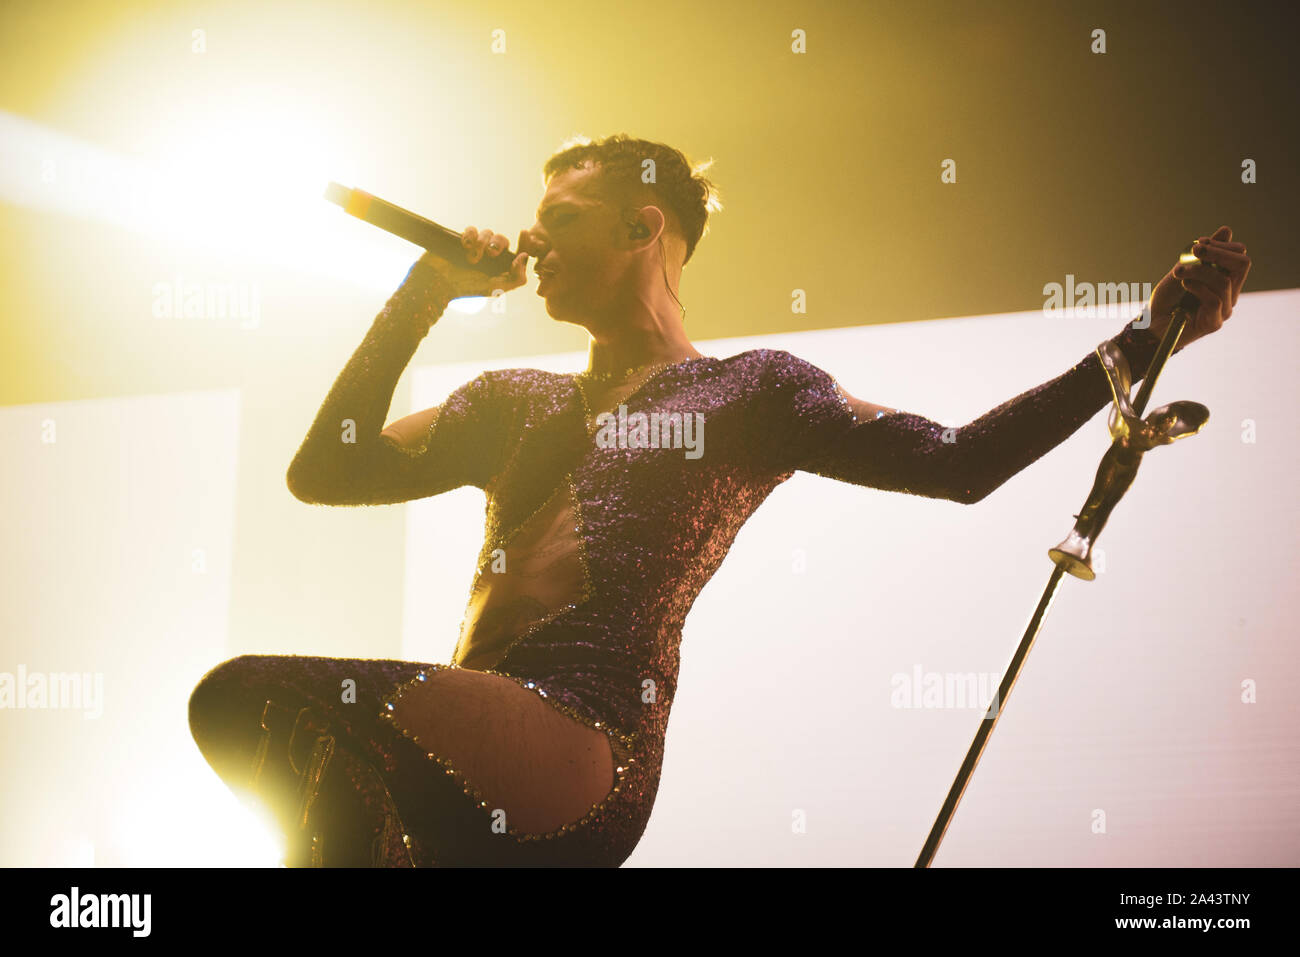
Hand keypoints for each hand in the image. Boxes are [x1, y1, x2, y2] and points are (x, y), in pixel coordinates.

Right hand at [415, 226, 528, 301]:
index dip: (524, 242)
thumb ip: (515, 278)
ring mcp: (476, 246)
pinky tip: (465, 246)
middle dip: (498, 244)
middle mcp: (490, 256)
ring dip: (482, 243)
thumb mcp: (495, 289)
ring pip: (488, 233)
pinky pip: (472, 229)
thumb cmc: (467, 288)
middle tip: (491, 254)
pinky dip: (470, 235)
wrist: (439, 283)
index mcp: (500, 267)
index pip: (517, 252)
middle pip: (502, 240)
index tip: (524, 233)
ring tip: (472, 258)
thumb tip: (525, 257)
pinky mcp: (463, 239)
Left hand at [1143, 225, 1250, 348]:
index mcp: (1225, 279)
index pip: (1239, 256)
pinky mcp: (1214, 324)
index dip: (1221, 246)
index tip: (1199, 243)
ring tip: (1178, 273)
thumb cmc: (1166, 298)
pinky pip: (1214, 300)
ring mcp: (1224, 309)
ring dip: (1198, 271)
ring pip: (1224, 281)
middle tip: (1195, 249)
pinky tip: (1184, 285)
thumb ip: (1202, 254)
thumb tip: (1227, 230)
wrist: (1149, 325)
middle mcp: (1229, 294)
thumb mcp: (1183, 270)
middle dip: (1218, 252)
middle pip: (1242, 264)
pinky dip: (1197, 288)